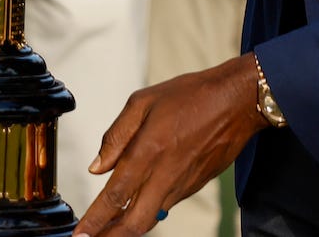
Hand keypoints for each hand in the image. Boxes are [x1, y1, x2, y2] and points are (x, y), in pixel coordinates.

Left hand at [73, 55, 266, 236]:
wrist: (237, 101)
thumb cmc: (189, 96)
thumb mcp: (141, 103)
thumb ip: (116, 137)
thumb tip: (97, 166)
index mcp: (147, 152)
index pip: (115, 196)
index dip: (96, 219)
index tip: (81, 234)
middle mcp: (166, 174)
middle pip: (136, 221)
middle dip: (112, 236)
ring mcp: (183, 183)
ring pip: (152, 217)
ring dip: (129, 227)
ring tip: (108, 230)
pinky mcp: (196, 185)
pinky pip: (167, 204)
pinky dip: (149, 212)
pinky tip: (135, 209)